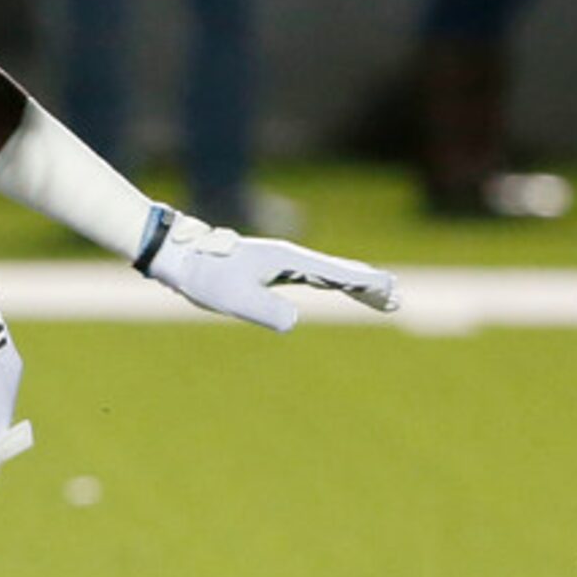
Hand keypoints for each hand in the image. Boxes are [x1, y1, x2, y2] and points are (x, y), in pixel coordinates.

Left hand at [139, 206, 399, 330]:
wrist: (179, 254)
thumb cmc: (205, 275)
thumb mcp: (235, 299)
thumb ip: (266, 311)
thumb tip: (294, 322)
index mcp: (287, 260)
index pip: (336, 274)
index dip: (365, 286)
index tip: (390, 293)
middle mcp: (290, 257)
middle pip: (341, 271)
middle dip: (370, 286)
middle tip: (398, 300)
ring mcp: (282, 260)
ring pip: (330, 273)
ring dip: (357, 286)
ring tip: (382, 298)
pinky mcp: (272, 266)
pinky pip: (314, 276)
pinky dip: (335, 283)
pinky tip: (341, 290)